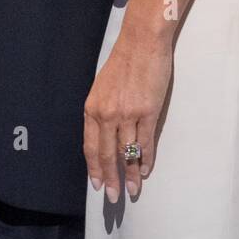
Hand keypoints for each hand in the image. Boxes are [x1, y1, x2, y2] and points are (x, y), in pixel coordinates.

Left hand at [83, 30, 172, 204]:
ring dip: (129, 175)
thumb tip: (105, 135)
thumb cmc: (123, 60)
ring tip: (132, 190)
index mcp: (92, 107)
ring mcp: (127, 114)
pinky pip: (145, 143)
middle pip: (106, 155)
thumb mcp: (103, 87)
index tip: (96, 184)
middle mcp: (107, 114)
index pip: (90, 146)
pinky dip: (145, 159)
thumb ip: (102, 110)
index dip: (94, 167)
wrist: (142, 41)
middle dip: (109, 178)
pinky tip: (144, 170)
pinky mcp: (148, 112)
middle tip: (112, 197)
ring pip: (127, 153)